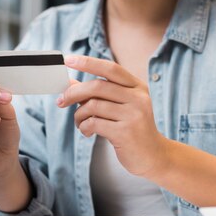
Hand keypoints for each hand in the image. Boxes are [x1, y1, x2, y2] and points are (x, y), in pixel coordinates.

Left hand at [58, 55, 169, 177]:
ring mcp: (133, 114)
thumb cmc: (133, 129)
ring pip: (93, 105)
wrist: (153, 156)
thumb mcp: (119, 106)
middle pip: (97, 86)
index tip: (68, 60)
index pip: (110, 68)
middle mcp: (138, 98)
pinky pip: (94, 123)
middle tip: (61, 100)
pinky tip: (87, 131)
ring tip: (80, 123)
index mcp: (137, 87)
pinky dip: (84, 127)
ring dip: (79, 115)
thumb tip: (70, 83)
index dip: (88, 62)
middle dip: (74, 93)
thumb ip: (97, 94)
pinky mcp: (125, 132)